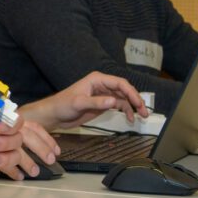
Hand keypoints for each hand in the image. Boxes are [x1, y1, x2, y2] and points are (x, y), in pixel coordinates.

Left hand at [21, 72, 148, 130]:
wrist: (54, 115)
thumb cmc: (62, 105)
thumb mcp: (79, 103)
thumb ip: (97, 102)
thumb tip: (113, 101)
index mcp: (97, 79)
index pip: (119, 83)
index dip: (131, 92)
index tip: (138, 103)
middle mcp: (102, 85)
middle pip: (124, 90)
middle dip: (135, 99)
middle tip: (143, 111)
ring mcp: (103, 95)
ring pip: (123, 98)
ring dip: (133, 106)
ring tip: (141, 116)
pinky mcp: (102, 104)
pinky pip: (118, 105)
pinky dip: (125, 111)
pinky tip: (129, 118)